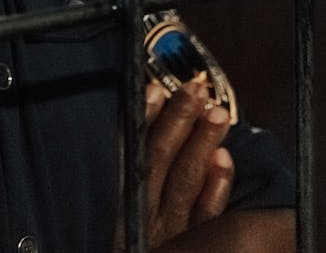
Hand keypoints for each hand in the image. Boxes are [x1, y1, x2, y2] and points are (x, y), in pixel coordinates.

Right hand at [114, 79, 233, 251]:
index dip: (144, 122)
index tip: (154, 89)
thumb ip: (110, 186)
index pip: (132, 156)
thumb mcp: (101, 223)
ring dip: (202, 143)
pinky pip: (206, 219)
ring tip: (216, 112)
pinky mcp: (191, 250)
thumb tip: (117, 143)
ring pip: (187, 183)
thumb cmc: (103, 248)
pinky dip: (217, 189)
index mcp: (119, 212)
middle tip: (195, 90)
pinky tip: (224, 161)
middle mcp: (144, 222)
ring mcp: (169, 239)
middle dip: (178, 123)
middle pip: (162, 162)